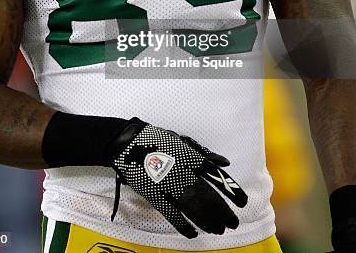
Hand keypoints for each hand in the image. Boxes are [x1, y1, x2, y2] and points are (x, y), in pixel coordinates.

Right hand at [111, 118, 247, 237]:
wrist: (129, 143)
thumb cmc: (158, 139)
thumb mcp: (183, 141)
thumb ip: (204, 153)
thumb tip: (225, 162)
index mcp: (192, 159)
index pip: (217, 177)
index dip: (231, 190)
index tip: (243, 202)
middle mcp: (185, 173)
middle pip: (209, 197)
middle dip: (223, 212)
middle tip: (233, 223)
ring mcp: (170, 186)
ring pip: (194, 208)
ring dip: (208, 221)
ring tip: (219, 230)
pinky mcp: (155, 196)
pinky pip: (172, 214)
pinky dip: (183, 225)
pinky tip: (192, 234)